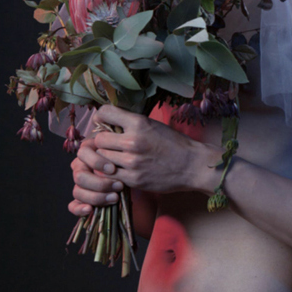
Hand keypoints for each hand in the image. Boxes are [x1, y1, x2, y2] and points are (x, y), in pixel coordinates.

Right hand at [68, 137, 123, 216]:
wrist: (131, 170)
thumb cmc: (126, 158)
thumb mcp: (122, 152)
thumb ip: (116, 153)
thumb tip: (114, 165)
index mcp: (87, 152)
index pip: (83, 154)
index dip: (96, 162)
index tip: (113, 169)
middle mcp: (80, 167)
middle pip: (80, 176)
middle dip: (100, 183)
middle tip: (119, 186)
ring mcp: (80, 184)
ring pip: (77, 191)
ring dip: (96, 197)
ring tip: (115, 198)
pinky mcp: (82, 199)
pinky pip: (73, 206)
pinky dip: (79, 209)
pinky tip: (90, 209)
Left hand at [87, 104, 215, 195]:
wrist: (192, 165)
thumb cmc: (174, 143)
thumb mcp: (153, 124)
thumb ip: (131, 123)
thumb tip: (108, 121)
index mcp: (138, 123)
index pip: (104, 112)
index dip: (100, 117)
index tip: (103, 123)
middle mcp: (133, 141)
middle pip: (99, 139)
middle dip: (102, 141)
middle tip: (109, 144)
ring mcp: (132, 162)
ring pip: (102, 157)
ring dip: (106, 158)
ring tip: (116, 157)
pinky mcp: (133, 179)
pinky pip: (109, 175)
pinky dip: (112, 172)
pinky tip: (120, 169)